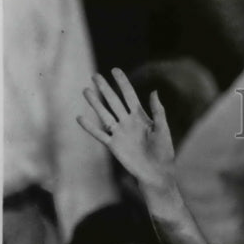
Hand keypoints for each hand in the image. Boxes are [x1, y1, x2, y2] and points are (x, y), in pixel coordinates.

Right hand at [77, 68, 174, 188]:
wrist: (157, 173)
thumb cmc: (163, 152)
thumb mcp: (162, 130)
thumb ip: (158, 111)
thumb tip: (154, 91)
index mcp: (140, 117)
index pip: (129, 96)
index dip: (122, 83)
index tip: (114, 70)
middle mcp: (128, 122)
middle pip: (114, 102)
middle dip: (105, 89)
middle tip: (95, 75)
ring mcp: (120, 133)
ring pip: (104, 114)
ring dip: (95, 103)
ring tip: (86, 91)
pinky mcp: (114, 145)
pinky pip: (99, 134)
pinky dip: (89, 127)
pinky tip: (79, 118)